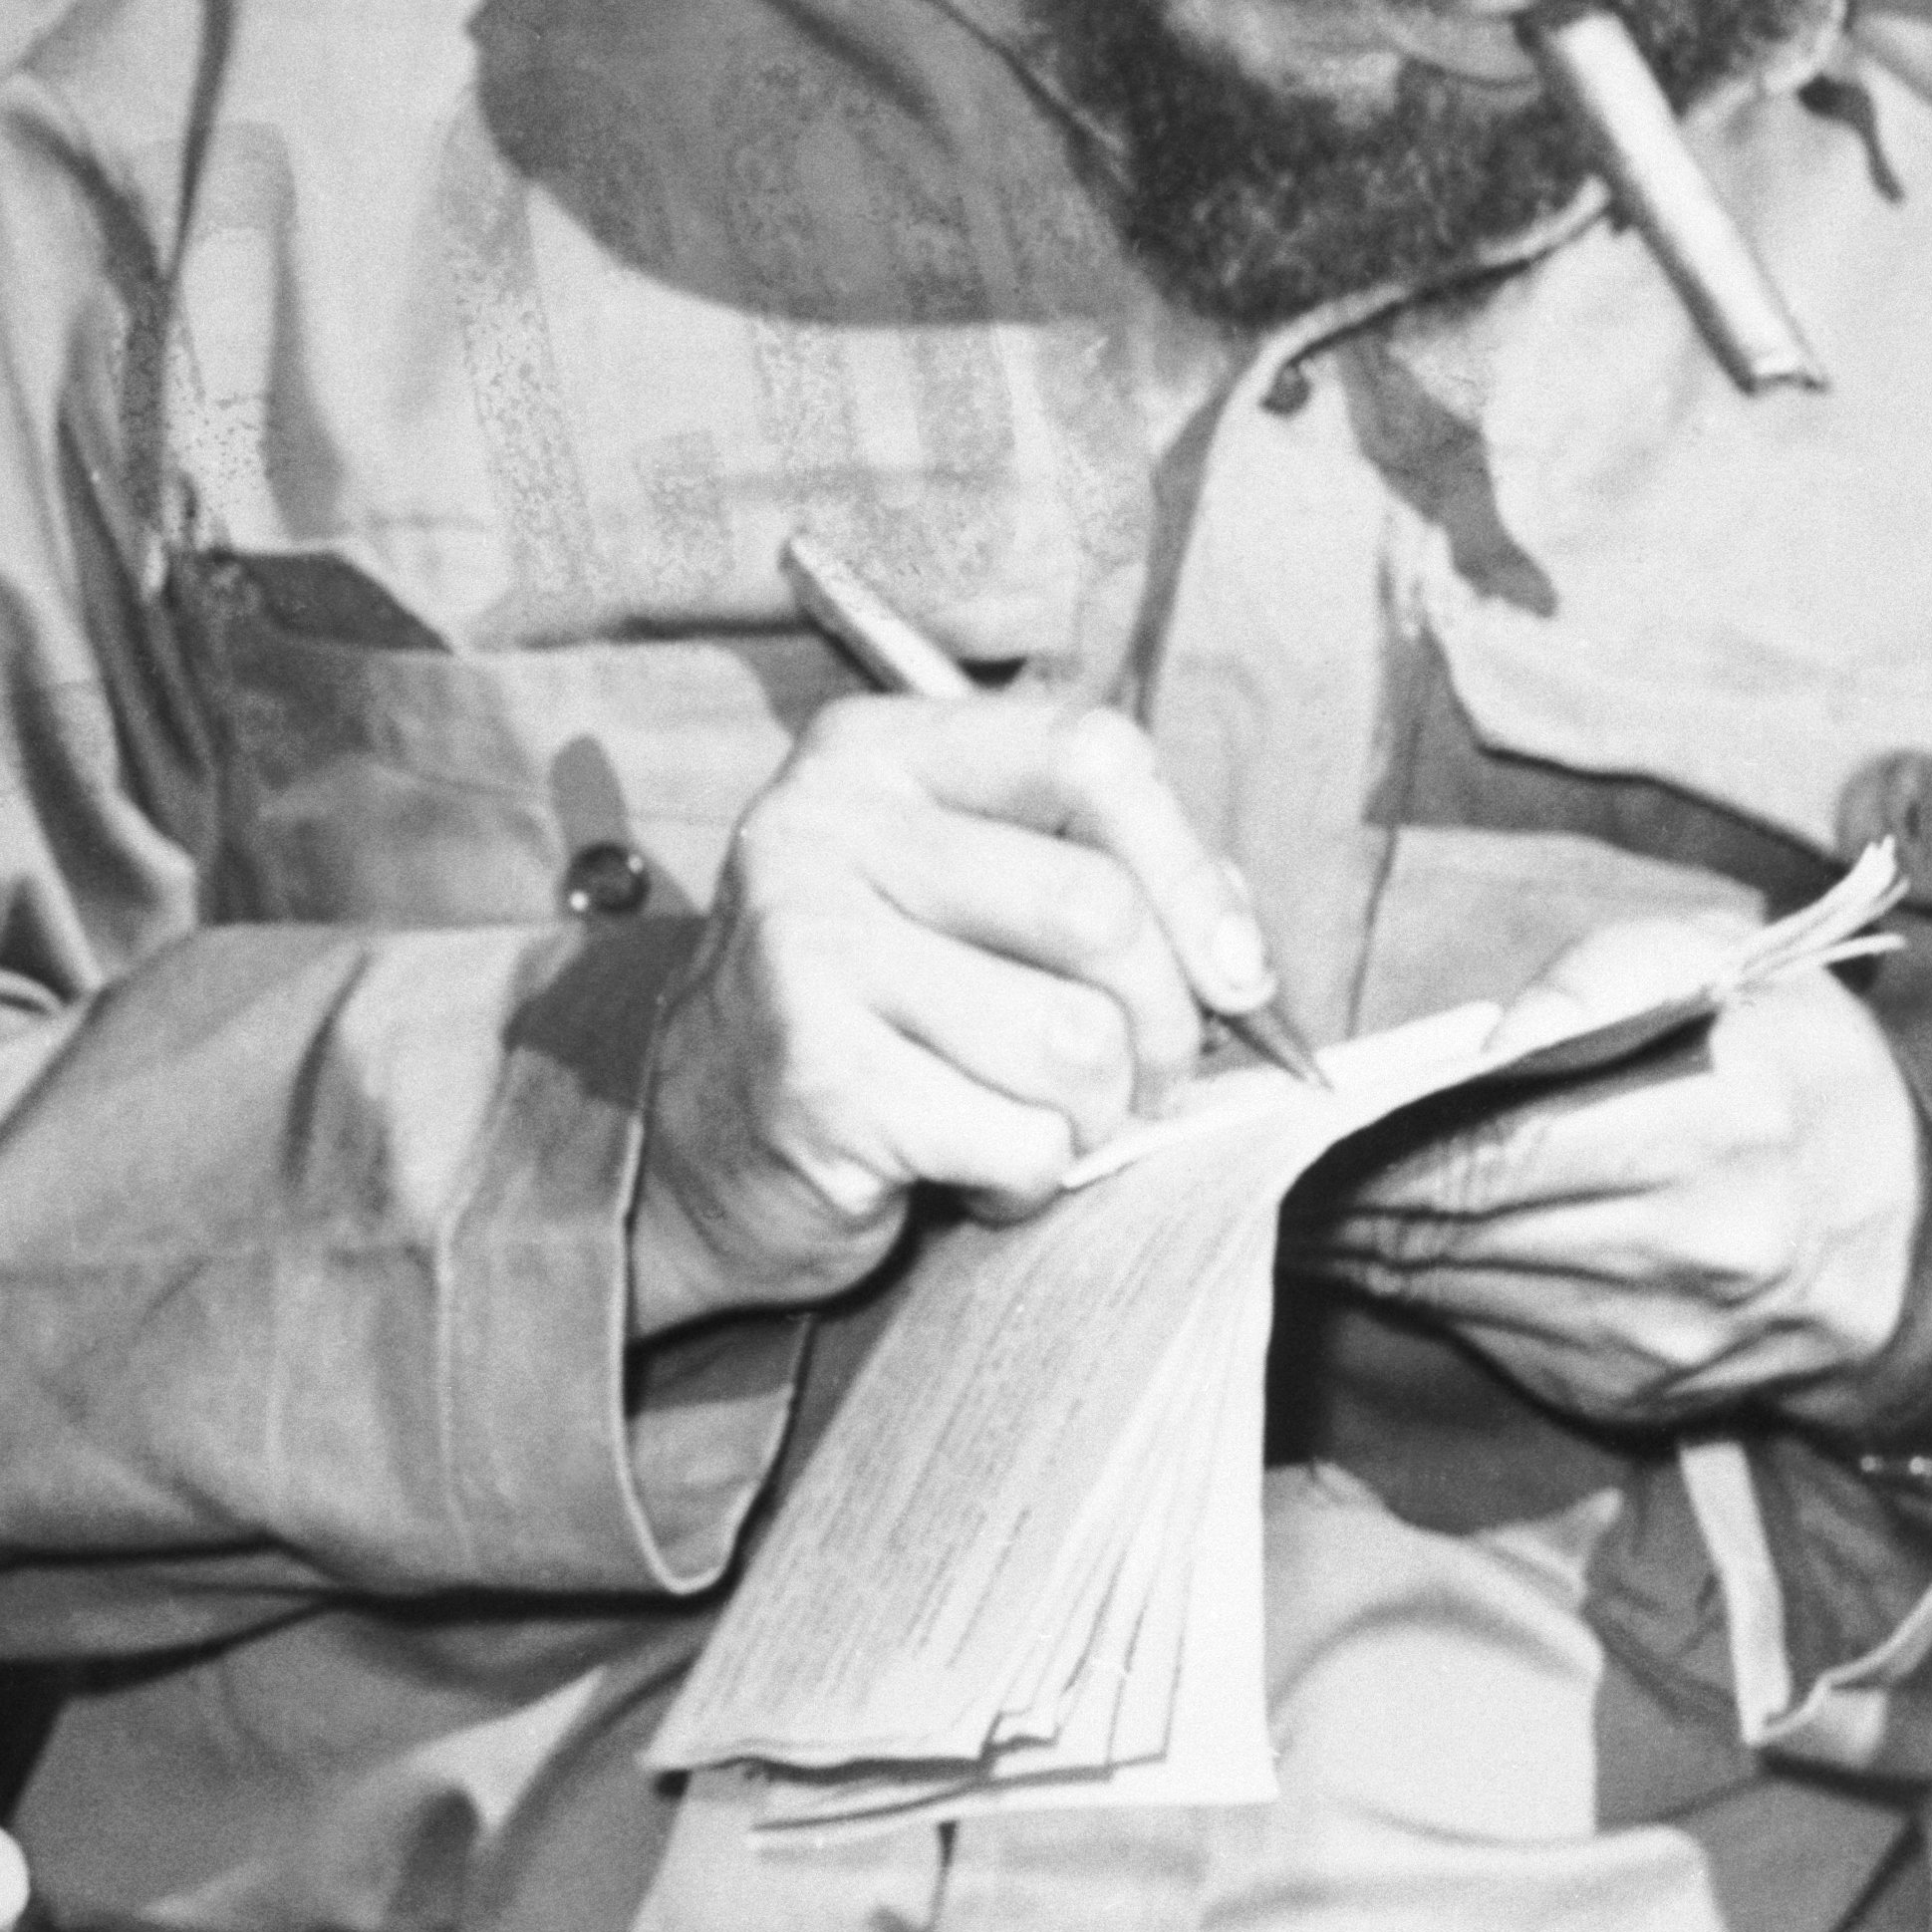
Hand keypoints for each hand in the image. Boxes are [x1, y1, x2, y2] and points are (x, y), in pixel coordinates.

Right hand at [633, 696, 1280, 1333]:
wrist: (695, 1147)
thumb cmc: (874, 1015)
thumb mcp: (968, 902)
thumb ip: (1103, 879)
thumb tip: (1236, 958)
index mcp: (874, 753)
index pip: (1089, 754)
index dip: (1191, 871)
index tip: (1232, 972)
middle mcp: (825, 828)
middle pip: (1099, 909)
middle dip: (1160, 1026)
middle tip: (1134, 1078)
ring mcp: (808, 949)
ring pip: (1074, 1040)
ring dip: (1088, 1115)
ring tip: (1026, 1119)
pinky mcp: (817, 1076)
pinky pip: (1022, 1140)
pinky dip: (1025, 1178)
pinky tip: (963, 1162)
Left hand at [1288, 916, 1931, 1428]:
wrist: (1913, 1248)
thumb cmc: (1802, 1075)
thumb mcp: (1730, 974)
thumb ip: (1598, 980)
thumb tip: (1480, 1042)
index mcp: (1710, 1134)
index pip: (1491, 1143)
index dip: (1372, 1135)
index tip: (1282, 1114)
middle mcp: (1682, 1252)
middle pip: (1453, 1220)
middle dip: (1333, 1188)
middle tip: (1231, 1157)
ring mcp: (1651, 1338)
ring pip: (1449, 1284)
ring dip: (1345, 1241)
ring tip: (1260, 1193)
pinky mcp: (1623, 1391)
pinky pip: (1479, 1330)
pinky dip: (1405, 1284)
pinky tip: (1343, 1244)